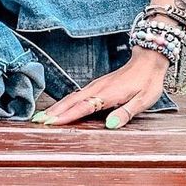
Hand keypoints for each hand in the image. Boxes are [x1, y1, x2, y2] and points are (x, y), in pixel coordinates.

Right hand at [31, 49, 168, 128]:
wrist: (148, 60)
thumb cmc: (148, 82)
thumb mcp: (144, 100)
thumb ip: (126, 113)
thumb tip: (110, 125)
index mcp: (108, 94)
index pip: (84, 107)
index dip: (67, 116)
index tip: (51, 123)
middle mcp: (98, 88)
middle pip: (72, 101)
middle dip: (54, 112)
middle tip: (37, 122)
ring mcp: (96, 85)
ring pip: (72, 97)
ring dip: (56, 108)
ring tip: (41, 117)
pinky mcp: (96, 85)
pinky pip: (77, 95)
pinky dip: (64, 103)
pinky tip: (59, 109)